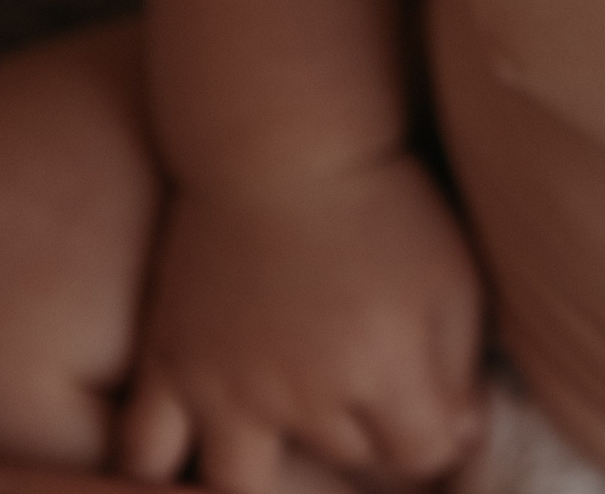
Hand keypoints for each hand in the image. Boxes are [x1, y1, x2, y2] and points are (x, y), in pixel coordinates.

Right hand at [119, 153, 483, 493]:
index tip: (441, 417)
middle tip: (379, 399)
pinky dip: (163, 473)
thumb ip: (459, 370)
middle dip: (377, 438)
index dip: (441, 441)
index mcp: (382, 370)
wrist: (283, 145)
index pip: (421, 456)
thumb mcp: (452, 278)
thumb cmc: (384, 205)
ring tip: (294, 447)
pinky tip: (193, 466)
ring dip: (280, 478)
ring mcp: (225, 387)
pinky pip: (146, 452)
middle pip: (350, 461)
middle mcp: (302, 395)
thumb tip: (459, 440)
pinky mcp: (170, 364)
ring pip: (248, 484)